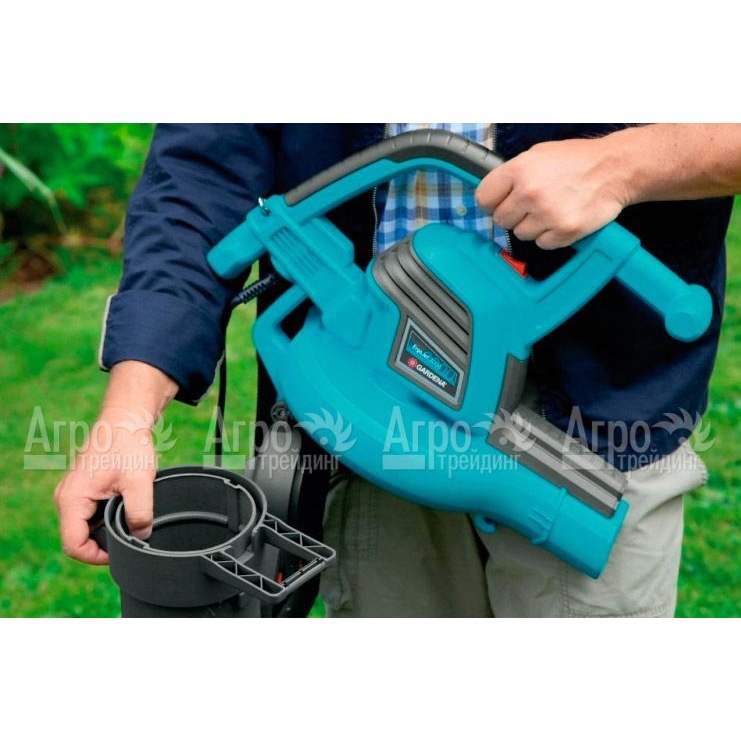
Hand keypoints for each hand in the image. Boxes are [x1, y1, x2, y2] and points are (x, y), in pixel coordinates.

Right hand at [53, 360, 176, 564]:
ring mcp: (73, 494)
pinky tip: (126, 509)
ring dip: (107, 529)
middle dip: (104, 543)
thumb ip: (140, 513)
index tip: (122, 551)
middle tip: (131, 537)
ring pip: (86, 527)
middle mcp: (66, 499)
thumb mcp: (139, 482)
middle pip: (79, 538)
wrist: (126, 421)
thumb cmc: (129, 446)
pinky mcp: (83, 491)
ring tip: (130, 519)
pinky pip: (90, 515)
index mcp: (72, 499)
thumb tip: (141, 538)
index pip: (74, 545)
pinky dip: (107, 518)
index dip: (97, 556)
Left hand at [475, 137, 630, 248]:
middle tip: (532, 206)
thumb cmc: (577, 160)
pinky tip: (561, 218)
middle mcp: (530, 192)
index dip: (491, 202)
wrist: (615, 169)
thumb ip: (513, 174)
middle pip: (500, 220)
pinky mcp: (563, 231)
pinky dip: (550, 236)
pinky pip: (542, 244)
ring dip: (533, 226)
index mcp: (519, 169)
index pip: (484, 198)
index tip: (498, 203)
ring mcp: (547, 214)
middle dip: (513, 215)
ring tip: (551, 209)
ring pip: (520, 234)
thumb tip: (494, 193)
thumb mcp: (538, 154)